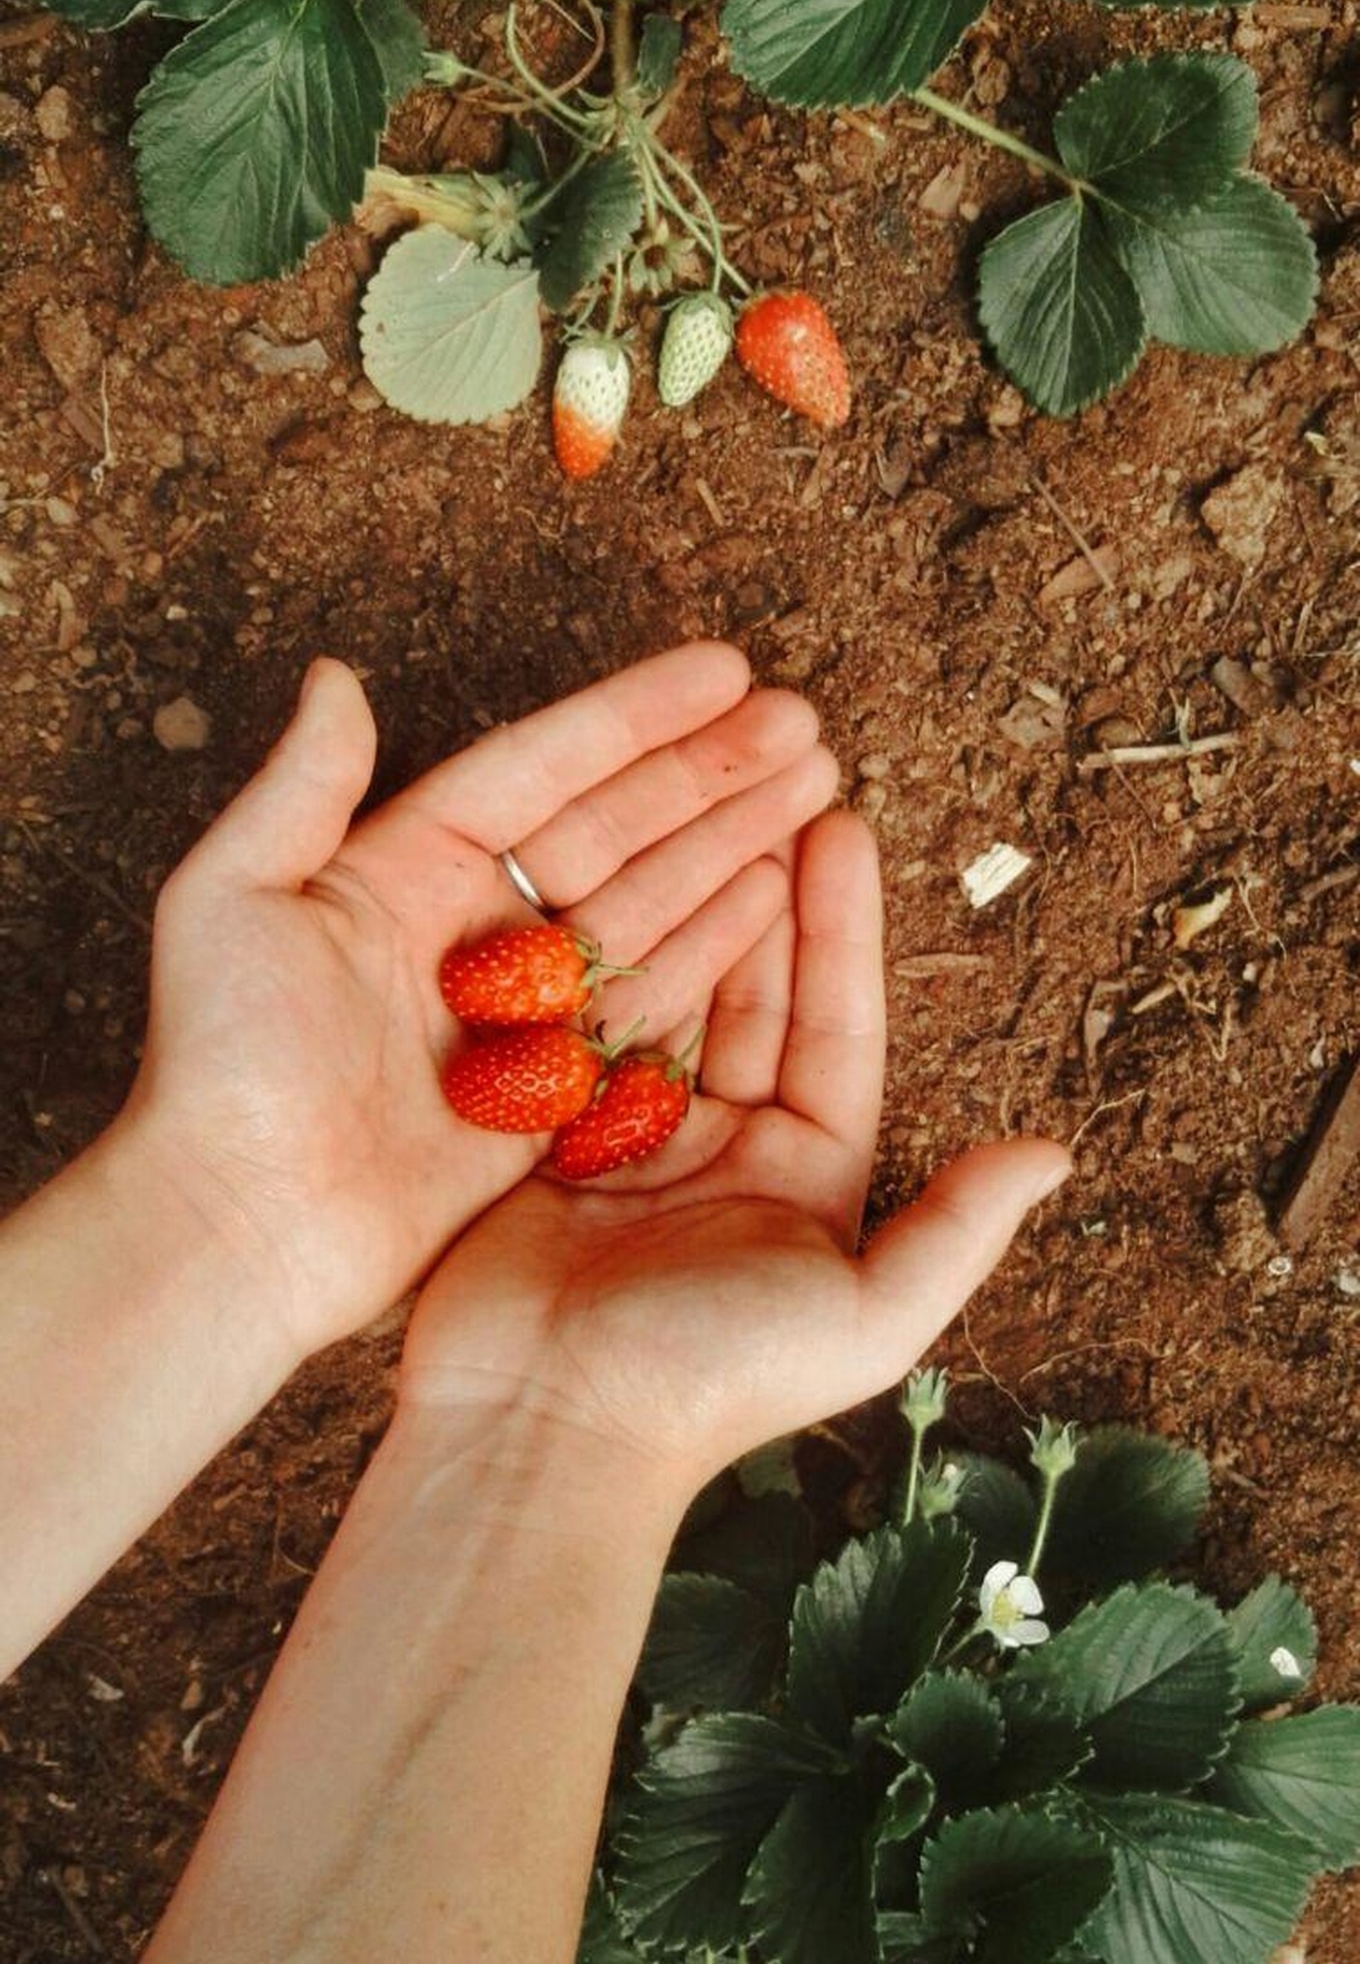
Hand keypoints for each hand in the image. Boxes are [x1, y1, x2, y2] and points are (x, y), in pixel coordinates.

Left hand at [122, 643, 837, 1360]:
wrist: (242, 1229)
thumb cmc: (220, 1064)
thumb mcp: (233, 901)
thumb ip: (301, 787)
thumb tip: (335, 675)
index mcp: (405, 866)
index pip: (543, 768)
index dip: (636, 718)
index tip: (725, 670)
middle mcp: (473, 926)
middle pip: (616, 826)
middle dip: (711, 773)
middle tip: (802, 723)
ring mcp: (521, 1008)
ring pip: (648, 900)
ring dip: (730, 841)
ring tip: (814, 785)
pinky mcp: (552, 1090)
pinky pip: (650, 1001)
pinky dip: (716, 945)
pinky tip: (776, 892)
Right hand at [398, 812, 1070, 1506]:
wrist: (543, 1429)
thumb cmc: (712, 1379)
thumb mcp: (866, 1315)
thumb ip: (958, 1230)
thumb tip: (1055, 1153)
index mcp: (807, 1176)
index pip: (834, 1026)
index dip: (842, 926)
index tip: (843, 826)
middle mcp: (725, 1145)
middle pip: (754, 993)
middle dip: (765, 890)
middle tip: (767, 785)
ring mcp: (631, 1133)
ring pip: (672, 991)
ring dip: (687, 902)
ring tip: (698, 803)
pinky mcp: (547, 1130)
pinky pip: (587, 1022)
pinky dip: (600, 952)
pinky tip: (606, 873)